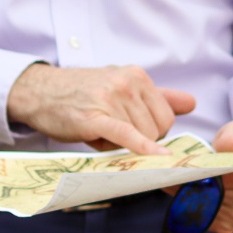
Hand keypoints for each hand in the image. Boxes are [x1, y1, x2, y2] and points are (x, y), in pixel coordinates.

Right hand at [5, 64, 194, 154]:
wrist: (40, 92)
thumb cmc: (82, 93)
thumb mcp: (121, 87)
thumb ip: (159, 96)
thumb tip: (192, 103)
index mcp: (137, 76)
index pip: (166, 116)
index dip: (153, 132)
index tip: (133, 132)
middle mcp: (128, 83)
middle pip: (157, 129)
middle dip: (140, 140)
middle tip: (112, 132)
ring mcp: (112, 99)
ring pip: (141, 136)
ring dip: (123, 145)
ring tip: (100, 132)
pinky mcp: (95, 117)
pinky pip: (126, 135)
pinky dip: (142, 147)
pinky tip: (154, 156)